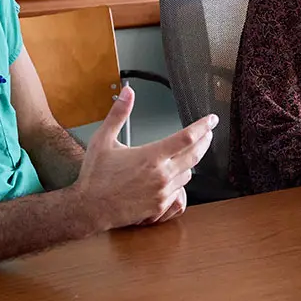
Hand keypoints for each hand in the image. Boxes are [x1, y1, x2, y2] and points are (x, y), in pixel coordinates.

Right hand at [74, 87, 215, 230]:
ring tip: (186, 155)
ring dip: (189, 163)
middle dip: (205, 142)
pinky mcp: (160, 207)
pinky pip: (179, 192)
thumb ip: (118, 114)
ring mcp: (162, 192)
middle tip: (208, 134)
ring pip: (188, 174)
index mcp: (150, 156)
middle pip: (195, 155)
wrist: (89, 209)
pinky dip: (178, 182)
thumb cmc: (95, 176)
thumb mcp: (103, 140)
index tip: (211, 120)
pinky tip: (172, 177)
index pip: (186, 138)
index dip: (203, 127)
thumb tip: (127, 92)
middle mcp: (161, 175)